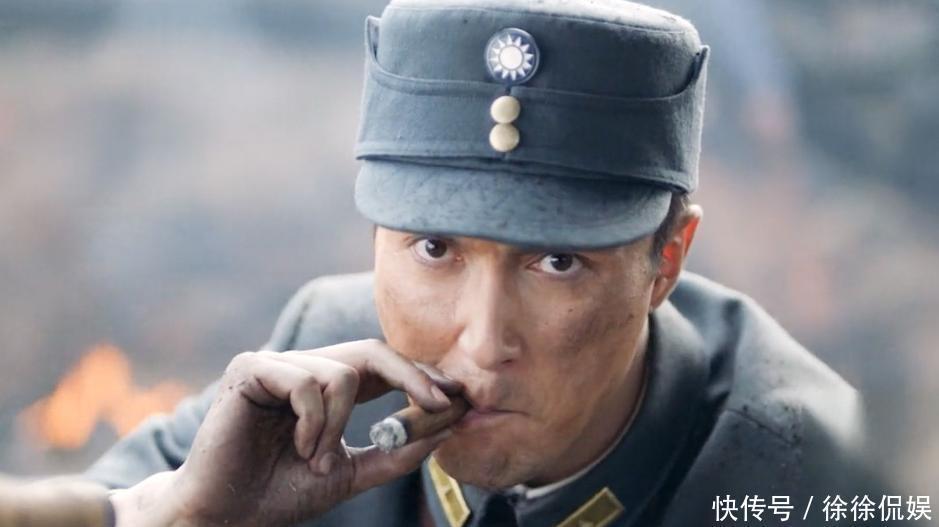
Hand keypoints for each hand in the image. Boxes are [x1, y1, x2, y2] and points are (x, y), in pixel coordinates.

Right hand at [114, 339, 460, 526]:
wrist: (226, 514)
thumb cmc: (280, 493)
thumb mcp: (349, 473)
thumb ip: (393, 453)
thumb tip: (443, 429)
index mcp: (329, 388)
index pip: (384, 366)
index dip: (421, 378)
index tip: (457, 399)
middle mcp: (306, 368)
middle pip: (373, 351)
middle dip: (412, 377)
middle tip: (441, 405)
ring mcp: (279, 365)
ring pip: (342, 373)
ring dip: (339, 426)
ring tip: (316, 460)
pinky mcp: (251, 368)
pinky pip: (306, 382)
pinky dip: (312, 422)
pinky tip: (297, 447)